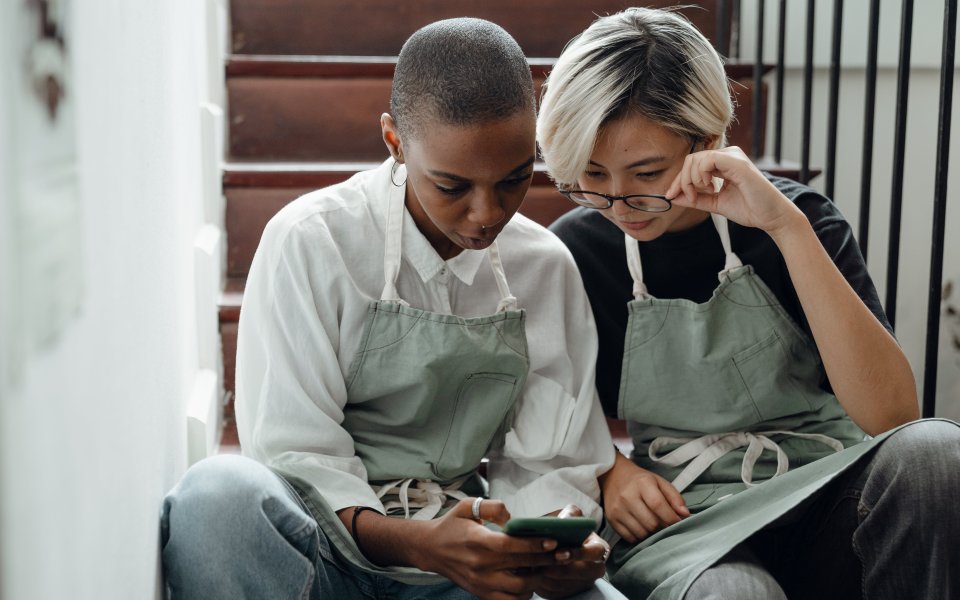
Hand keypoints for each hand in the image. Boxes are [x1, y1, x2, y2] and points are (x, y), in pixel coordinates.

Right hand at [414, 498, 564, 599]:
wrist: (430, 549)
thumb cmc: (453, 525)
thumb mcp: (468, 506)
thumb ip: (493, 507)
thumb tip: (513, 518)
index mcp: (478, 542)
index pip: (511, 546)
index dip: (534, 545)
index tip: (553, 541)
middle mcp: (480, 565)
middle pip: (521, 568)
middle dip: (545, 561)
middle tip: (563, 554)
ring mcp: (481, 583)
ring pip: (519, 589)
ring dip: (536, 579)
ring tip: (545, 566)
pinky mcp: (482, 594)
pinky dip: (523, 595)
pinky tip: (529, 581)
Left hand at [529, 505, 608, 598]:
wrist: (557, 543)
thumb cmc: (566, 529)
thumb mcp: (570, 517)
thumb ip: (570, 515)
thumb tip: (565, 521)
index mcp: (598, 548)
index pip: (596, 552)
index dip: (579, 554)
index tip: (559, 552)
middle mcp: (595, 568)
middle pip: (583, 574)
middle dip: (561, 570)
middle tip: (542, 565)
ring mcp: (583, 583)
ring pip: (566, 585)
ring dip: (549, 578)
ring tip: (532, 569)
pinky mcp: (569, 592)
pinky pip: (556, 593)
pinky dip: (543, 586)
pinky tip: (532, 575)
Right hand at [599, 453, 688, 543]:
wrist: (613, 475)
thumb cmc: (639, 480)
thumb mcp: (659, 482)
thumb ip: (674, 497)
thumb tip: (685, 515)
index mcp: (642, 483)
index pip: (658, 505)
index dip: (671, 518)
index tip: (677, 522)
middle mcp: (627, 496)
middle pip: (651, 523)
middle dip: (662, 526)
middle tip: (664, 523)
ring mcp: (617, 509)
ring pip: (641, 532)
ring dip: (650, 532)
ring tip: (652, 523)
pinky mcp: (611, 519)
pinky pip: (630, 537)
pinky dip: (638, 536)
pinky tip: (640, 526)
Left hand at [665, 146, 804, 235]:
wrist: (770, 216)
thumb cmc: (749, 208)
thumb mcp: (715, 204)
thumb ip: (695, 199)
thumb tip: (673, 197)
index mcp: (722, 164)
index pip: (692, 164)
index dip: (678, 180)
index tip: (671, 196)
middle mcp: (727, 155)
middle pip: (691, 160)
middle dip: (682, 180)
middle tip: (688, 197)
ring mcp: (733, 156)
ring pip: (696, 159)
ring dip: (691, 179)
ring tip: (702, 193)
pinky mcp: (736, 162)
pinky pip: (708, 160)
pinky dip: (701, 174)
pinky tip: (708, 187)